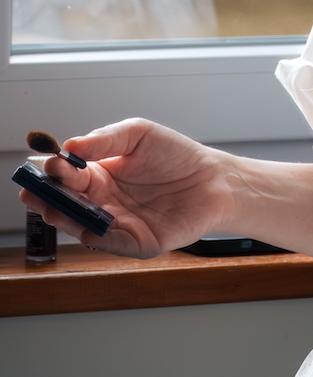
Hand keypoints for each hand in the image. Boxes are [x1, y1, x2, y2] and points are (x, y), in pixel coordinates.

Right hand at [18, 118, 231, 257]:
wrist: (214, 179)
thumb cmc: (177, 155)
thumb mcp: (138, 134)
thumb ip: (104, 140)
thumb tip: (70, 146)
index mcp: (102, 174)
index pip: (69, 176)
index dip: (55, 173)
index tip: (47, 167)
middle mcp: (106, 201)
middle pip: (69, 203)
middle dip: (49, 199)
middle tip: (34, 194)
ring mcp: (119, 223)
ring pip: (83, 225)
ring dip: (66, 219)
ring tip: (53, 209)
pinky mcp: (137, 242)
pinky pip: (112, 242)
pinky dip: (97, 236)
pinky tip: (87, 227)